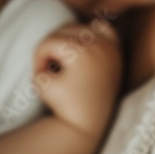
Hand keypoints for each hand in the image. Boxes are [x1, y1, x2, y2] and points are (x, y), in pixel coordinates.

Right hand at [33, 20, 121, 137]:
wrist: (89, 126)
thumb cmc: (64, 106)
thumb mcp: (41, 83)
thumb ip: (39, 58)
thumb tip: (52, 44)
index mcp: (83, 51)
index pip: (49, 41)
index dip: (38, 57)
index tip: (38, 74)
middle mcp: (100, 45)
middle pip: (63, 31)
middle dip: (50, 47)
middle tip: (48, 68)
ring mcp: (111, 48)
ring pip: (80, 27)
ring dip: (67, 39)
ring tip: (62, 61)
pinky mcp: (116, 53)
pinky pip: (104, 30)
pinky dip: (92, 32)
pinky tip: (82, 47)